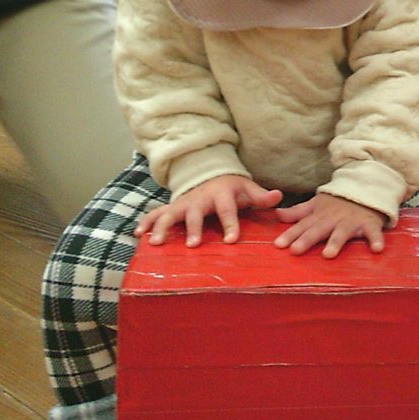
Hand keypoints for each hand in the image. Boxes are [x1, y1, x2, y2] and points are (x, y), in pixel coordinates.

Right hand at [136, 174, 281, 246]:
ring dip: (163, 228)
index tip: (231, 241)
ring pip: (170, 214)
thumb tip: (278, 197)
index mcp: (221, 195)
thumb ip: (261, 196)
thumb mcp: (248, 188)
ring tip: (157, 244)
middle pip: (195, 214)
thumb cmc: (232, 187)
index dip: (230, 225)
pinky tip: (139, 234)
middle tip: (193, 245)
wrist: (210, 174)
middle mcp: (200, 199)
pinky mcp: (172, 207)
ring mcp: (183, 203)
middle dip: (193, 229)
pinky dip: (146, 222)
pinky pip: (156, 214)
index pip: (227, 210)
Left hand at [274, 192, 386, 257]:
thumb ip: (298, 212)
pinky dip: (376, 240)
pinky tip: (376, 249)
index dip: (290, 235)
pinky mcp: (370, 223)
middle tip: (295, 250)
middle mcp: (334, 219)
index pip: (302, 226)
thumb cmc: (339, 201)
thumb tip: (276, 215)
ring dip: (336, 242)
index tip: (278, 245)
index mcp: (320, 216)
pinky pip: (373, 233)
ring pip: (342, 233)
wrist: (367, 187)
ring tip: (328, 255)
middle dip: (307, 239)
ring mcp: (352, 221)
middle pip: (318, 230)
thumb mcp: (317, 204)